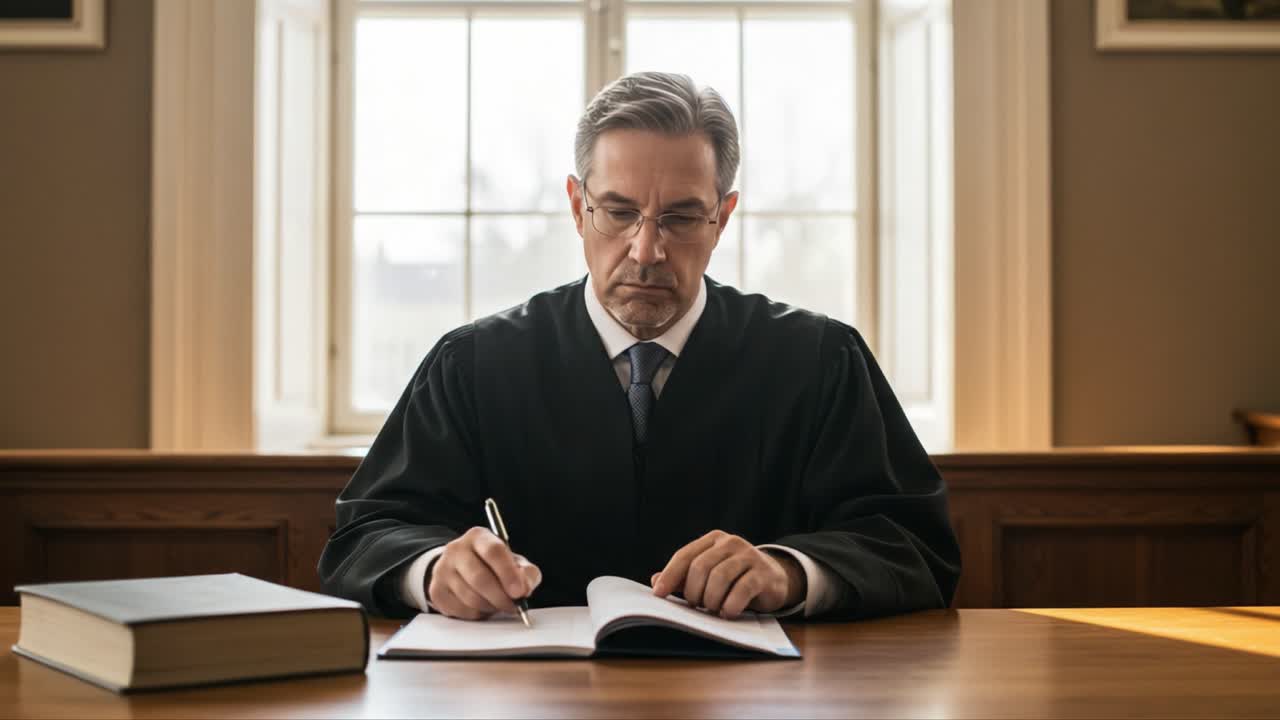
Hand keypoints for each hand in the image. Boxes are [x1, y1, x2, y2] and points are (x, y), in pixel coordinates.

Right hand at [426, 526, 541, 619]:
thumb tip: (525, 588)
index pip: (493, 551)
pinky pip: (461, 610)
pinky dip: (477, 614)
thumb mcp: (515, 563)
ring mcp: (442, 570)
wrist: (461, 570)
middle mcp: (456, 549)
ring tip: (498, 604)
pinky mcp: (436, 590)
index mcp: (478, 537)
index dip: (508, 573)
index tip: (520, 592)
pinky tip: (482, 606)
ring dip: (490, 607)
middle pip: (479, 578)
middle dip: (500, 597)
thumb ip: (527, 573)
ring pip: (470, 597)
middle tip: (513, 606)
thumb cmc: (493, 566)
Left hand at [650, 530, 804, 618]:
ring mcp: (749, 556)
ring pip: (720, 577)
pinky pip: (742, 589)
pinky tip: (727, 613)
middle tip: (696, 605)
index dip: (670, 575)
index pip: (685, 555)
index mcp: (713, 539)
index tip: (658, 594)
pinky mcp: (763, 573)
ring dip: (711, 599)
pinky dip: (730, 604)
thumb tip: (655, 582)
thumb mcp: (709, 574)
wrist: (774, 578)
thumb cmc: (734, 578)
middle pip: (701, 567)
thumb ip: (683, 578)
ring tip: (712, 609)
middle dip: (693, 591)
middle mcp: (731, 543)